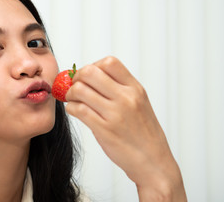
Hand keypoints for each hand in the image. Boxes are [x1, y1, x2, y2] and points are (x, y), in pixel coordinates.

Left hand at [65, 56, 186, 201]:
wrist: (153, 162)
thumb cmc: (144, 133)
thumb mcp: (139, 103)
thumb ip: (118, 89)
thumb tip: (89, 77)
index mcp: (135, 88)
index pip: (109, 62)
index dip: (93, 65)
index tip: (88, 76)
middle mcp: (126, 98)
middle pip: (90, 72)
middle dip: (76, 77)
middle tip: (75, 86)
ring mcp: (115, 114)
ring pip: (80, 90)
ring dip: (70, 93)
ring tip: (73, 100)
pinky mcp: (104, 129)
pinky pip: (78, 110)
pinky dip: (71, 108)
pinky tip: (75, 111)